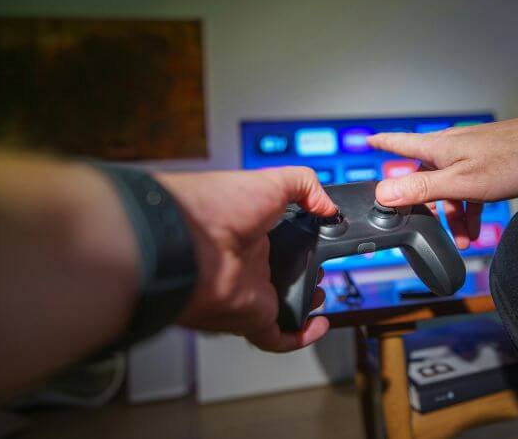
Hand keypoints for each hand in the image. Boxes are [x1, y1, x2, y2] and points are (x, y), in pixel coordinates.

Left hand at [156, 167, 336, 351]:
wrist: (189, 241)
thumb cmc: (214, 207)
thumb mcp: (271, 180)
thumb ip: (304, 185)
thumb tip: (328, 206)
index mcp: (247, 232)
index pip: (277, 241)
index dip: (300, 242)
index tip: (321, 240)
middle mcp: (246, 265)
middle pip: (279, 277)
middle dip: (303, 276)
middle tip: (321, 268)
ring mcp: (247, 293)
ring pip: (278, 309)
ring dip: (303, 306)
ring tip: (321, 294)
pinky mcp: (251, 318)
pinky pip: (278, 338)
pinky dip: (301, 337)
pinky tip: (319, 324)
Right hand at [368, 99, 517, 247]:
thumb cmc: (514, 159)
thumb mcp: (463, 182)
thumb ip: (423, 188)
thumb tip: (384, 193)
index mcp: (439, 148)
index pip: (399, 143)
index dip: (381, 144)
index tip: (366, 143)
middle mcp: (451, 148)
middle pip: (423, 175)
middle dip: (424, 206)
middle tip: (426, 230)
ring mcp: (470, 155)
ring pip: (449, 187)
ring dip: (451, 214)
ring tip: (461, 239)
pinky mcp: (488, 163)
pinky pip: (469, 189)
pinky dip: (469, 208)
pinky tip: (476, 230)